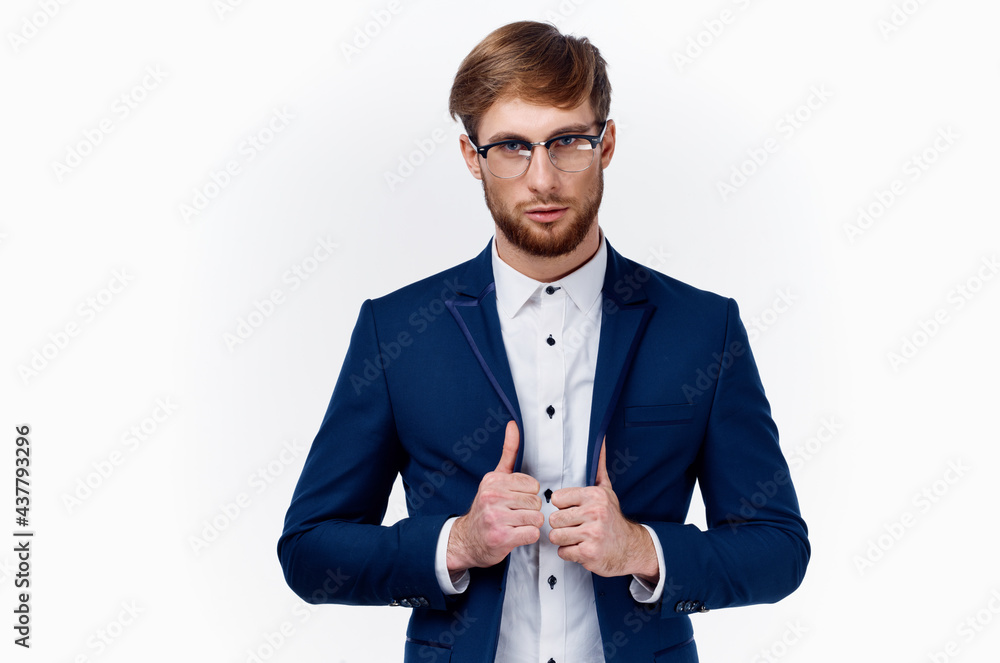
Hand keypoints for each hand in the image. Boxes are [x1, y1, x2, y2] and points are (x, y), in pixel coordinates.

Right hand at [447, 421, 542, 573]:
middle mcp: (492, 497)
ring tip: (515, 525)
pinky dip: (528, 537)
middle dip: (530, 510)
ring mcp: (495, 517)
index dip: (528, 494)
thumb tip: (514, 425)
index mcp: (493, 481)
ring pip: (536, 517)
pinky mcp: (501, 537)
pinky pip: (532, 533)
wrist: (467, 540)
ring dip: (529, 524)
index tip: (515, 500)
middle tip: (515, 515)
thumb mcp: (495, 478)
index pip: (533, 484)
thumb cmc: (486, 509)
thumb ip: (508, 452)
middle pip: (536, 501)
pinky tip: (515, 535)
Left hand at [548, 438, 658, 581]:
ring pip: (556, 536)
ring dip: (563, 540)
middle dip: (561, 525)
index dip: (561, 506)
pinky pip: (563, 552)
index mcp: (594, 495)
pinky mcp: (589, 553)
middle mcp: (594, 513)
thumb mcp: (606, 490)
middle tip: (575, 526)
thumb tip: (600, 440)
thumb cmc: (612, 518)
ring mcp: (592, 534)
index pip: (556, 498)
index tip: (572, 510)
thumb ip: (597, 467)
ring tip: (577, 537)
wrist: (631, 547)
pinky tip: (581, 548)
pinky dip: (569, 553)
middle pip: (554, 518)